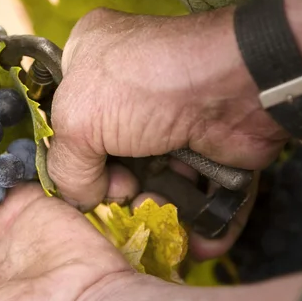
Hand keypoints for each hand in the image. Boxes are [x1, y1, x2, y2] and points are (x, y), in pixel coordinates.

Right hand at [47, 0, 301, 211]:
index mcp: (91, 61)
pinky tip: (195, 240)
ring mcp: (174, 119)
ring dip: (157, 210)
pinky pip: (200, 192)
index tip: (81, 178)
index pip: (68, 115)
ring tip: (158, 215)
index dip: (72, 154)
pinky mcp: (210, 148)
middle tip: (124, 195)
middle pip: (111, 157)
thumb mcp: (77, 119)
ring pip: (156, 181)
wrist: (236, 85)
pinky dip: (199, 221)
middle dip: (117, 190)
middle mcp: (132, 89)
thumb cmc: (148, 84)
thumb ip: (66, 168)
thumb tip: (85, 199)